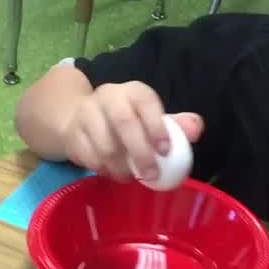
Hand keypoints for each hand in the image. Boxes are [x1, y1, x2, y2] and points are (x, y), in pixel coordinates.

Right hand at [63, 81, 202, 181]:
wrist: (78, 117)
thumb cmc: (126, 121)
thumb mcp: (150, 118)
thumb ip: (175, 125)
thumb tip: (196, 128)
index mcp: (133, 91)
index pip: (145, 101)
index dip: (156, 126)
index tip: (165, 151)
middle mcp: (108, 96)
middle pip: (123, 121)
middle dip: (140, 152)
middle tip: (152, 175)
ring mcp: (86, 113)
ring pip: (105, 144)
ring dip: (121, 167)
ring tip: (130, 177)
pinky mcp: (72, 133)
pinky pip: (88, 156)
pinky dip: (102, 169)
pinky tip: (110, 173)